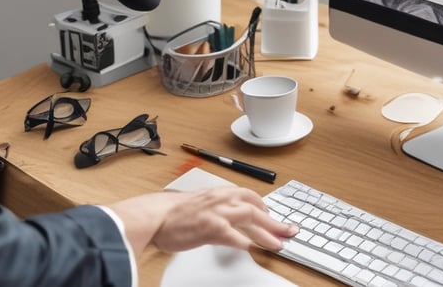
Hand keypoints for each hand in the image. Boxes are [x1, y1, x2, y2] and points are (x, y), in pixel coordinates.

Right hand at [152, 187, 296, 252]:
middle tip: (288, 230)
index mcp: (220, 192)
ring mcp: (218, 213)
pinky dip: (246, 242)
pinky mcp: (211, 228)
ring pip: (251, 220)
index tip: (274, 217)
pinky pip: (234, 236)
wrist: (154, 216)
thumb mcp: (201, 202)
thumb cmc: (172, 212)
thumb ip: (218, 206)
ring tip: (278, 244)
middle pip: (256, 209)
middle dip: (275, 221)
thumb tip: (230, 216)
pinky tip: (254, 249)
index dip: (265, 208)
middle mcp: (222, 199)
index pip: (250, 197)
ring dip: (267, 233)